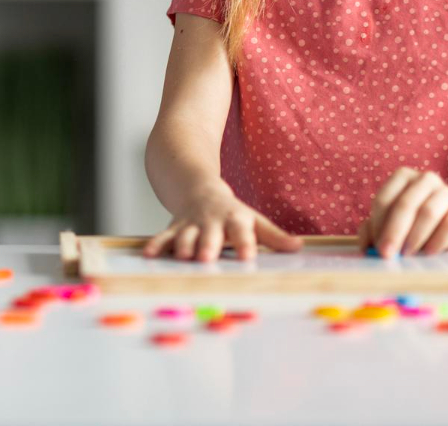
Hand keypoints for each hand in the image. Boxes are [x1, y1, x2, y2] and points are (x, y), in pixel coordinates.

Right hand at [143, 181, 301, 261]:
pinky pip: (164, 237)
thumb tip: (298, 247)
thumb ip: (273, 236)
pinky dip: (156, 245)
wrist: (197, 189)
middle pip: (211, 234)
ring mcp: (191, 224)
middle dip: (208, 245)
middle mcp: (211, 221)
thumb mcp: (253, 220)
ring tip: (183, 256)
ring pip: (186, 235)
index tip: (248, 256)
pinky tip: (149, 255)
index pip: (242, 231)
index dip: (245, 243)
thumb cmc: (230, 213)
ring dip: (184, 245)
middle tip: (207, 257)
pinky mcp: (174, 229)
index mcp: (234, 218)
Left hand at [357, 167, 447, 257]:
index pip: (384, 200)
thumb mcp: (389, 222)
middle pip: (406, 205)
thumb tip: (364, 250)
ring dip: (415, 237)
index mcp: (403, 176)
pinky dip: (438, 242)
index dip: (378, 225)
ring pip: (429, 213)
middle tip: (388, 255)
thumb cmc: (413, 220)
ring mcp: (447, 192)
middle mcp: (425, 179)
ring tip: (408, 255)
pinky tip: (428, 252)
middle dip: (394, 233)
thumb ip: (372, 232)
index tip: (376, 246)